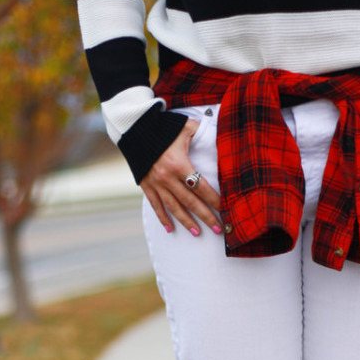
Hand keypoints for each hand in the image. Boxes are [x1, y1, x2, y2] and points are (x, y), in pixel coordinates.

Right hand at [140, 119, 222, 234]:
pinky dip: (163, 218)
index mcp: (179, 164)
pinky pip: (156, 205)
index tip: (224, 209)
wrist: (134, 129)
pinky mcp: (146, 185)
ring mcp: (156, 184)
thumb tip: (218, 136)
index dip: (213, 199)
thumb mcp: (185, 127)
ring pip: (174, 208)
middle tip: (217, 228)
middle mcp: (167, 178)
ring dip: (186, 222)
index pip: (201, 187)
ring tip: (197, 233)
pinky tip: (170, 229)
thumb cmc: (163, 127)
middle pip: (191, 202)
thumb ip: (200, 133)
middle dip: (205, 216)